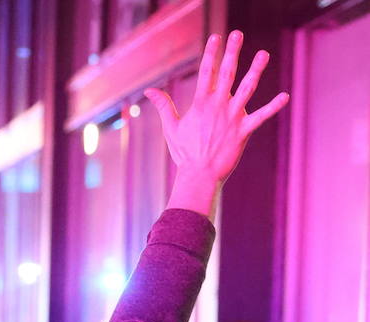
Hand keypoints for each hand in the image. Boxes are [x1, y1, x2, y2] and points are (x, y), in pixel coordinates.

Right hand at [144, 31, 288, 213]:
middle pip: (226, 73)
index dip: (211, 53)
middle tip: (237, 34)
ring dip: (256, 70)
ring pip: (247, 89)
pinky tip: (285, 96)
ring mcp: (232, 117)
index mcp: (200, 104)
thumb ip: (163, 106)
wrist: (199, 175)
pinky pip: (262, 116)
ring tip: (263, 53)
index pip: (205, 72)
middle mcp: (218, 106)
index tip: (216, 37)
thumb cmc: (184, 153)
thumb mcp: (171, 127)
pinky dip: (274, 106)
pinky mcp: (244, 131)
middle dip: (232, 52)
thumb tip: (149, 91)